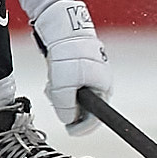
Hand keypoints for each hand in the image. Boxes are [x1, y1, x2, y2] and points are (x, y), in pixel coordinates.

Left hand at [33, 0, 110, 132]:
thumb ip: (66, 108)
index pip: (96, 118)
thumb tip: (68, 119)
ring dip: (60, 94)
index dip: (82, 127)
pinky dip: (58, 84)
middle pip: (83, 108)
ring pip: (73, 96)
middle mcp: (99, 83)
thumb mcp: (64, 88)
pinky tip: (53, 75)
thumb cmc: (68, 54)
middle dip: (66, 105)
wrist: (61, 28)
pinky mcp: (78, 68)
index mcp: (103, 88)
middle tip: (55, 97)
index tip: (70, 129)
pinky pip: (67, 85)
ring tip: (53, 82)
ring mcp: (89, 75)